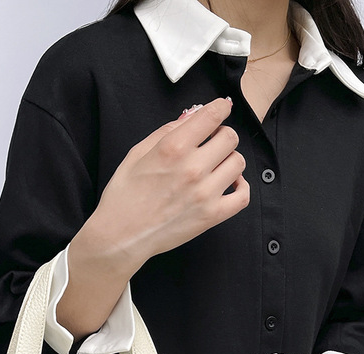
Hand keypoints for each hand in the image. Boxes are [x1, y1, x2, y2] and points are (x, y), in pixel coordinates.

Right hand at [87, 97, 249, 275]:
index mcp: (173, 148)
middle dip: (222, 135)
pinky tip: (230, 184)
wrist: (121, 236)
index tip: (222, 107)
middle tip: (212, 142)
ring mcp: (205, 193)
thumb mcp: (137, 154)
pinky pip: (242, 196)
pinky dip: (241, 187)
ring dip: (229, 160)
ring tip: (216, 166)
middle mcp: (192, 168)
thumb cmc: (124, 197)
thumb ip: (167, 131)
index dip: (221, 107)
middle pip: (230, 137)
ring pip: (238, 163)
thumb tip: (191, 116)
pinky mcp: (211, 215)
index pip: (211, 116)